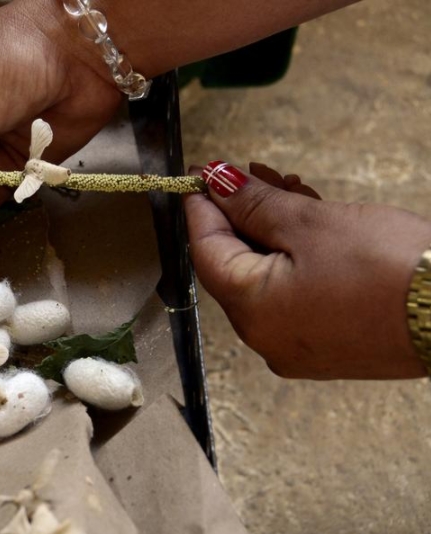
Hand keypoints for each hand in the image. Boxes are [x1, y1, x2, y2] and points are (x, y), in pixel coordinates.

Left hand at [184, 161, 430, 378]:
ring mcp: (299, 346)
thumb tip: (217, 184)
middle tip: (250, 173)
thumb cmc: (387, 267)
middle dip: (242, 215)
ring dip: (272, 231)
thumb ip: (255, 205)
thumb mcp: (310, 224)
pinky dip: (295, 258)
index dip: (201, 209)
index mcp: (251, 313)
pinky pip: (294, 294)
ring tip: (286, 187)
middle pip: (236, 265)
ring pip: (267, 277)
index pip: (206, 253)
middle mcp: (266, 339)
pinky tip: (309, 223)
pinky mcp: (329, 344)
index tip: (199, 174)